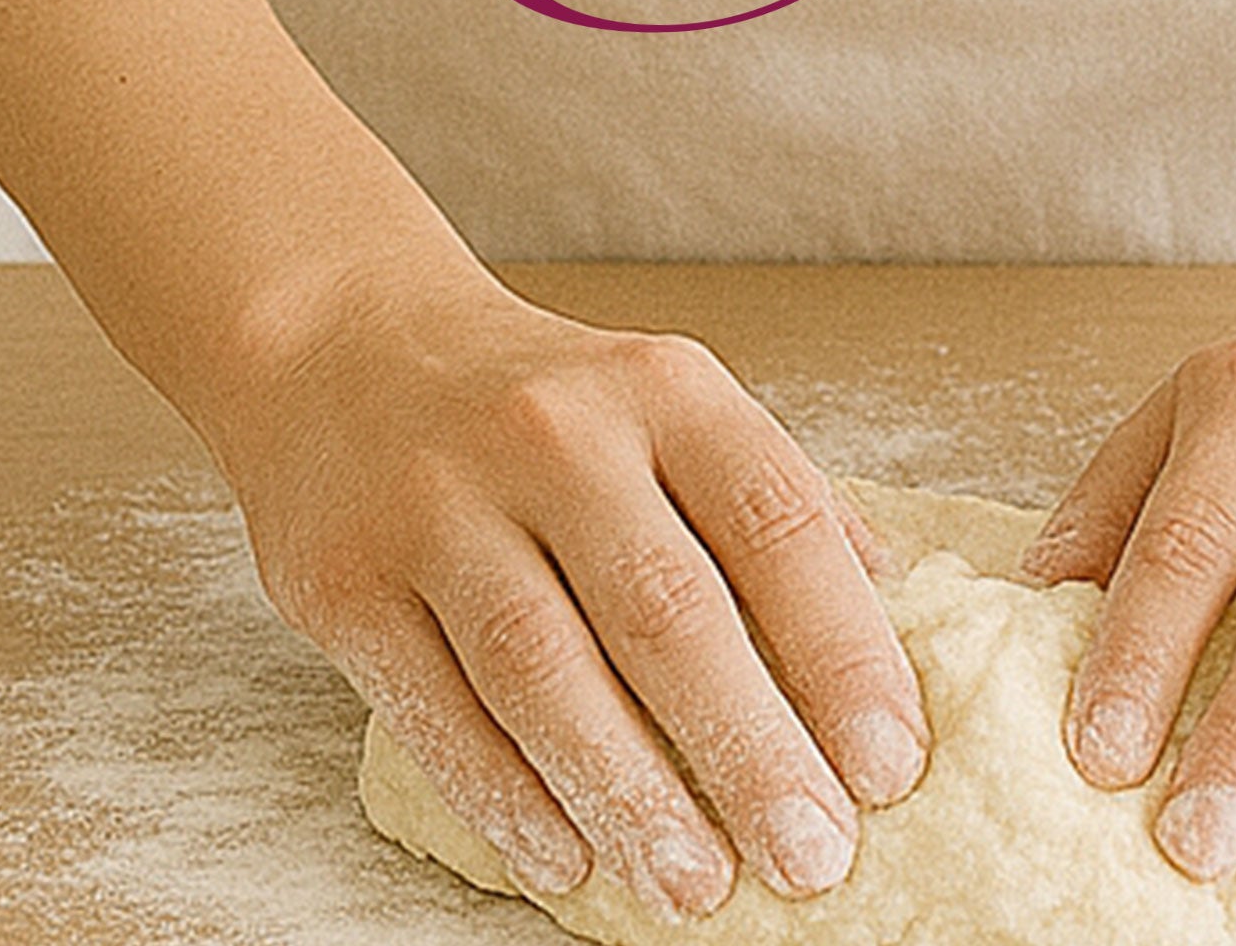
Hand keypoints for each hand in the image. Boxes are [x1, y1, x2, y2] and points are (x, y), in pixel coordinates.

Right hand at [199, 249, 930, 918]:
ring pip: (545, 671)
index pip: (776, 520)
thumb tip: (892, 606)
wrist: (343, 348)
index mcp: (662, 388)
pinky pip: (436, 711)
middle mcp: (555, 435)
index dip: (842, 650)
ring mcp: (441, 506)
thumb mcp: (667, 404)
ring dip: (629, 795)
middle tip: (813, 857)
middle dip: (748, 749)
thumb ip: (767, 500)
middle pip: (666, 609)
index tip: (890, 765)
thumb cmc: (542, 403)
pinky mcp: (349, 582)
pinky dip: (508, 799)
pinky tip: (570, 860)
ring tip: (697, 887)